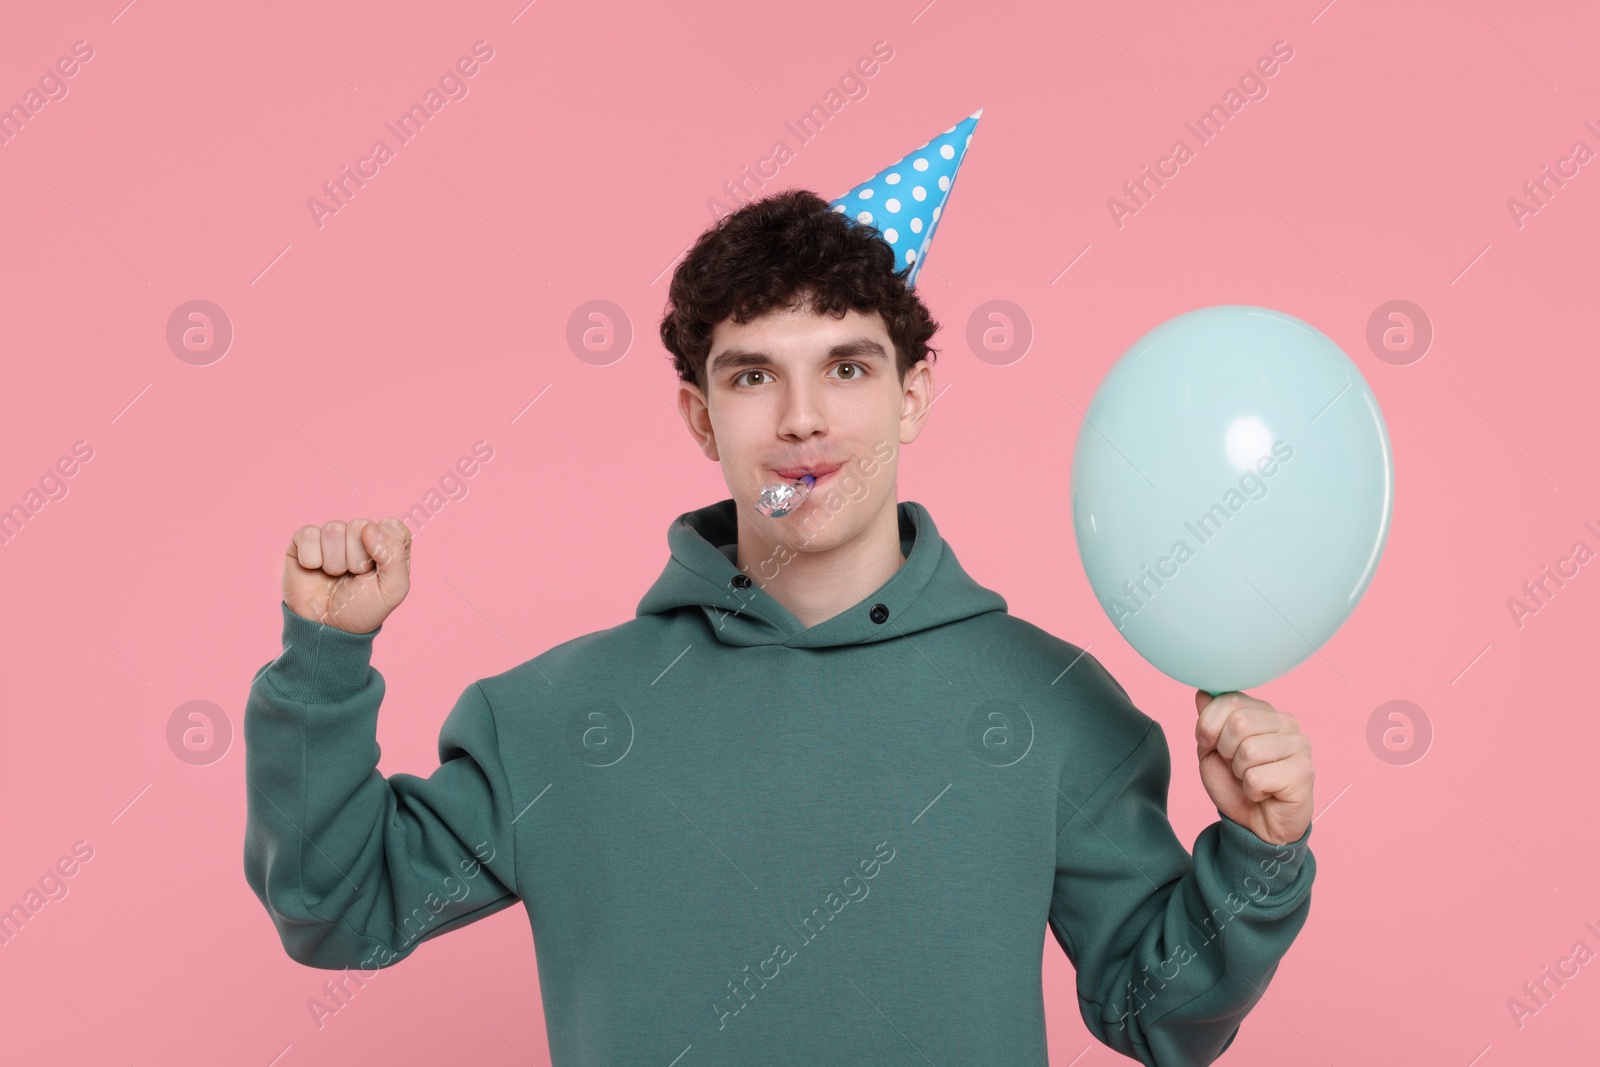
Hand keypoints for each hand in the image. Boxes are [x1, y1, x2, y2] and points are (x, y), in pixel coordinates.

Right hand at [282, 518, 410, 634]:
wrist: (326, 627)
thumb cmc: (362, 609)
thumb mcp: (393, 590)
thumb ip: (395, 556)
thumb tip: (369, 528)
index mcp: (386, 543)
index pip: (391, 526)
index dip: (385, 549)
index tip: (377, 570)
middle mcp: (360, 535)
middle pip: (361, 525)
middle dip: (357, 558)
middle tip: (353, 577)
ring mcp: (333, 537)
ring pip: (334, 529)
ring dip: (334, 561)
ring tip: (335, 576)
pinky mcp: (305, 541)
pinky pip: (308, 534)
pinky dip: (312, 559)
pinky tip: (315, 570)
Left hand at [1194, 690, 1312, 845]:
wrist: (1255, 824)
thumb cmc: (1235, 784)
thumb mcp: (1211, 750)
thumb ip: (1208, 721)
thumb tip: (1202, 693)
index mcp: (1262, 711)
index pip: (1229, 699)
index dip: (1208, 725)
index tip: (1210, 743)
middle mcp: (1285, 722)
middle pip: (1239, 723)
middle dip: (1225, 751)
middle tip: (1236, 767)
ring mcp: (1299, 745)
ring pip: (1249, 750)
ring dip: (1240, 773)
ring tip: (1251, 779)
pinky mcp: (1304, 771)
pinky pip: (1258, 777)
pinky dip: (1252, 790)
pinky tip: (1264, 792)